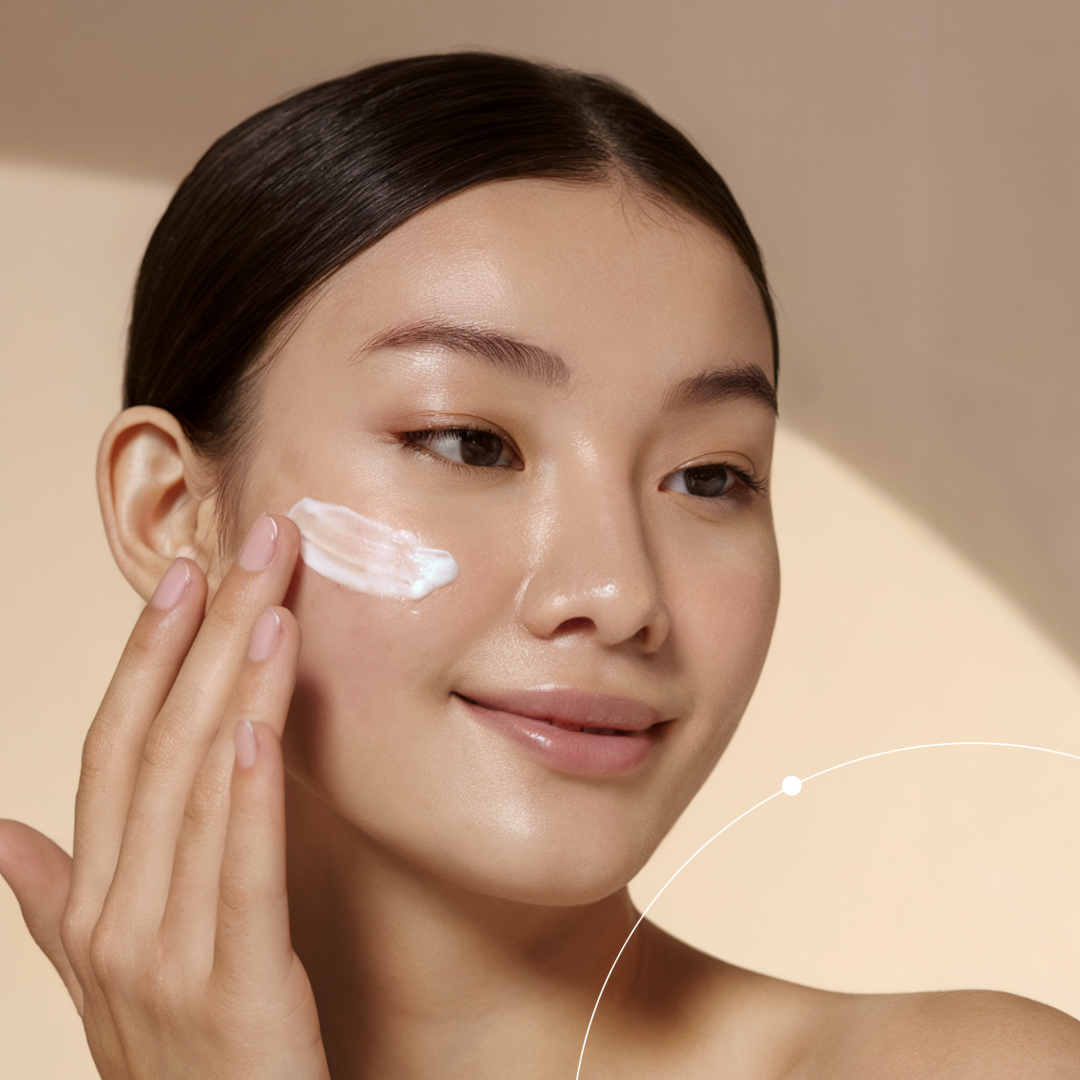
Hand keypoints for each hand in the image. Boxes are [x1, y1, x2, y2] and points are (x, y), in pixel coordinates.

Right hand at [0, 513, 330, 1078]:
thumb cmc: (175, 1053)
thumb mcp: (102, 974)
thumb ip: (54, 902)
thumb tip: (0, 832)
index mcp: (96, 903)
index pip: (113, 749)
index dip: (146, 656)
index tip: (182, 575)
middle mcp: (118, 922)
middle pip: (158, 747)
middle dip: (205, 639)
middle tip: (250, 549)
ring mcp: (167, 960)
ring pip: (198, 794)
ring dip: (234, 690)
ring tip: (270, 606)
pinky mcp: (236, 992)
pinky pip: (240, 878)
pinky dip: (245, 800)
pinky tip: (258, 730)